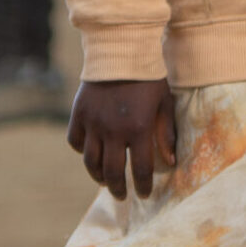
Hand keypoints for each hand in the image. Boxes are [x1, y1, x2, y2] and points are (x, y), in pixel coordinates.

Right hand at [66, 78, 176, 198]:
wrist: (121, 52)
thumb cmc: (149, 78)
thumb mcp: (164, 103)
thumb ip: (166, 133)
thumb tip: (170, 162)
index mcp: (139, 129)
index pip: (141, 169)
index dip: (143, 185)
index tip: (144, 194)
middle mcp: (113, 131)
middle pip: (112, 172)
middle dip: (118, 188)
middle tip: (122, 194)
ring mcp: (93, 124)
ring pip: (90, 162)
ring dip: (98, 175)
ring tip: (105, 180)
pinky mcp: (78, 115)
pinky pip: (75, 142)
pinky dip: (82, 151)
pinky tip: (90, 154)